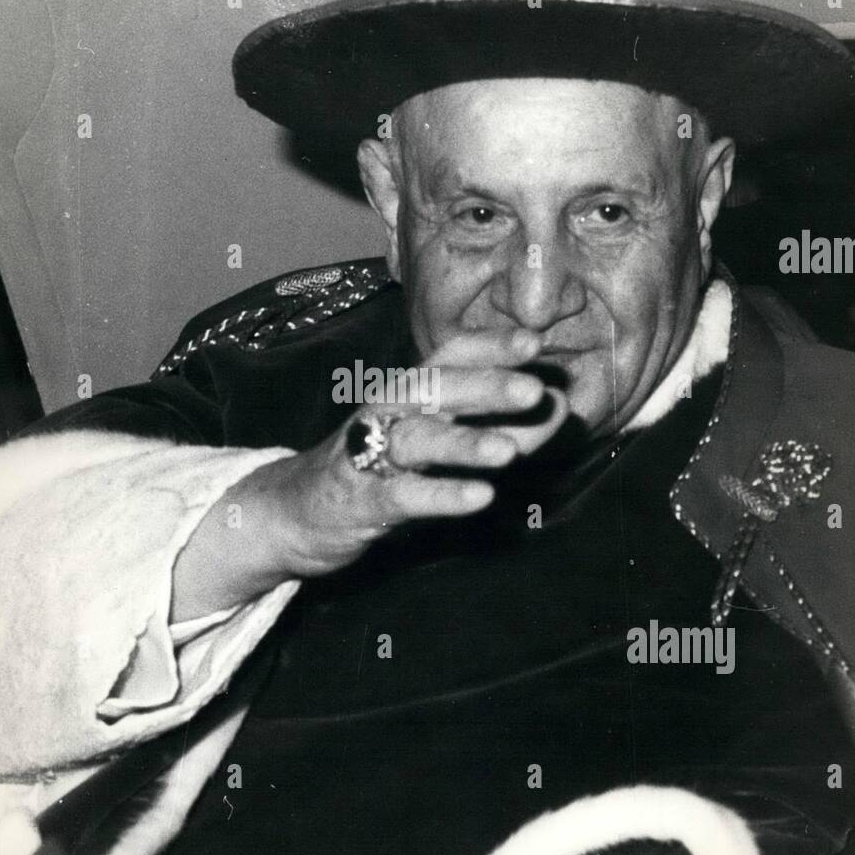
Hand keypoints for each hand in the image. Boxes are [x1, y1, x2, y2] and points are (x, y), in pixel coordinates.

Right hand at [261, 327, 567, 578]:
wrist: (293, 513)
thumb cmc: (379, 470)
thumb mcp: (441, 445)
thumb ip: (502, 425)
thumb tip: (561, 404)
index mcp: (409, 391)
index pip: (450, 355)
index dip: (490, 346)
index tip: (536, 341)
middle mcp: (387, 411)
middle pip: (434, 388)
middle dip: (484, 386)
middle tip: (533, 388)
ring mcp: (368, 454)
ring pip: (416, 439)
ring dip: (462, 443)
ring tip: (507, 453)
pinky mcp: (359, 500)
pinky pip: (403, 496)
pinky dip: (441, 495)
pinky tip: (479, 498)